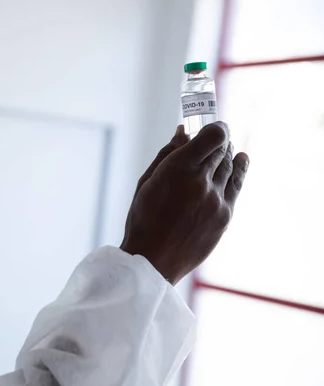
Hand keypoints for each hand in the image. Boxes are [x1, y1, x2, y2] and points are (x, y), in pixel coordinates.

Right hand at [121, 122, 248, 284]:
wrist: (153, 259)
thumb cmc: (143, 219)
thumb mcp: (146, 182)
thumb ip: (167, 154)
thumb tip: (183, 131)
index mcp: (178, 169)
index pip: (213, 135)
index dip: (216, 126)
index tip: (212, 125)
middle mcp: (201, 181)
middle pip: (222, 148)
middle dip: (217, 141)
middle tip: (210, 140)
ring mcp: (216, 200)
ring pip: (230, 165)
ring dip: (225, 155)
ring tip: (218, 152)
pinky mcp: (225, 216)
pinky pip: (237, 185)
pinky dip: (239, 169)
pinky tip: (241, 159)